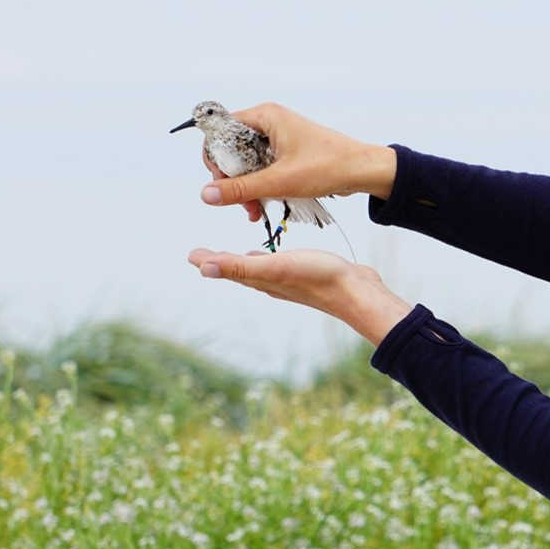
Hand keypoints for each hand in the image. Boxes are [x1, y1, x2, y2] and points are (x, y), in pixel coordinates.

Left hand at [187, 247, 413, 346]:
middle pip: (240, 271)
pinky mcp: (307, 275)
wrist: (357, 292)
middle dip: (222, 262)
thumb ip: (240, 266)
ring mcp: (290, 281)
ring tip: (235, 257)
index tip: (192, 255)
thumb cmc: (318, 277)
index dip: (209, 261)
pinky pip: (279, 267)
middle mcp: (272, 282)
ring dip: (244, 263)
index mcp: (261, 279)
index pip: (227, 269)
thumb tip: (202, 267)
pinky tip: (274, 258)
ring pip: (259, 271)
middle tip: (204, 256)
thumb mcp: (275, 267)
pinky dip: (268, 261)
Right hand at [199, 102, 398, 219]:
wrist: (363, 170)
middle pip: (231, 150)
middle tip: (240, 203)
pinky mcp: (286, 153)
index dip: (215, 158)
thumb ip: (241, 189)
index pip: (220, 131)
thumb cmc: (329, 166)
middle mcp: (268, 122)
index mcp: (265, 116)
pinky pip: (261, 168)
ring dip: (246, 188)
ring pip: (246, 163)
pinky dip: (259, 187)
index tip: (221, 183)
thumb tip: (206, 195)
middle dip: (232, 179)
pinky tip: (261, 206)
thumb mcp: (280, 181)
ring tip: (253, 211)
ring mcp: (277, 138)